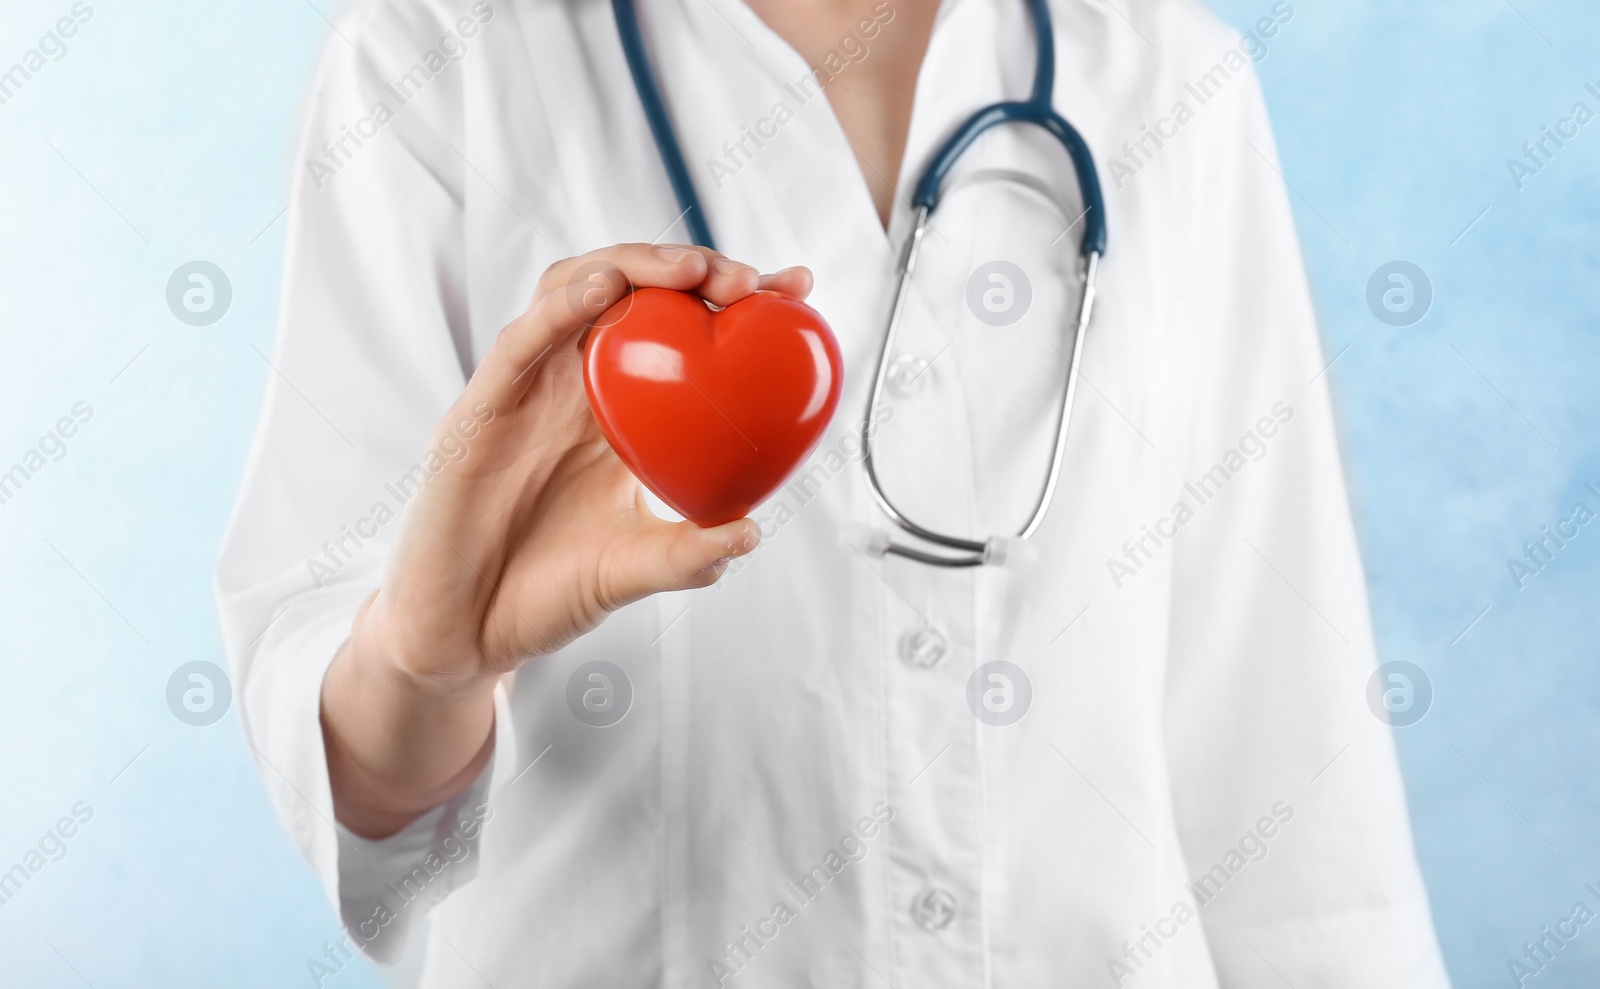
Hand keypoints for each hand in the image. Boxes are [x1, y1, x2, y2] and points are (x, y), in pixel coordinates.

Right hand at [322, 244, 812, 836]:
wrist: (464, 638)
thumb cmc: (543, 595)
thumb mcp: (633, 570)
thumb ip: (688, 554)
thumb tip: (751, 533)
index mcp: (614, 412)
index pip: (675, 331)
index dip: (732, 299)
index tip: (797, 288)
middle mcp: (570, 387)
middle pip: (628, 292)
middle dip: (691, 268)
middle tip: (749, 280)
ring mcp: (524, 392)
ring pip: (571, 290)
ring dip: (633, 266)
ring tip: (689, 269)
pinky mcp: (478, 410)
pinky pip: (519, 343)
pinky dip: (560, 306)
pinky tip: (603, 289)